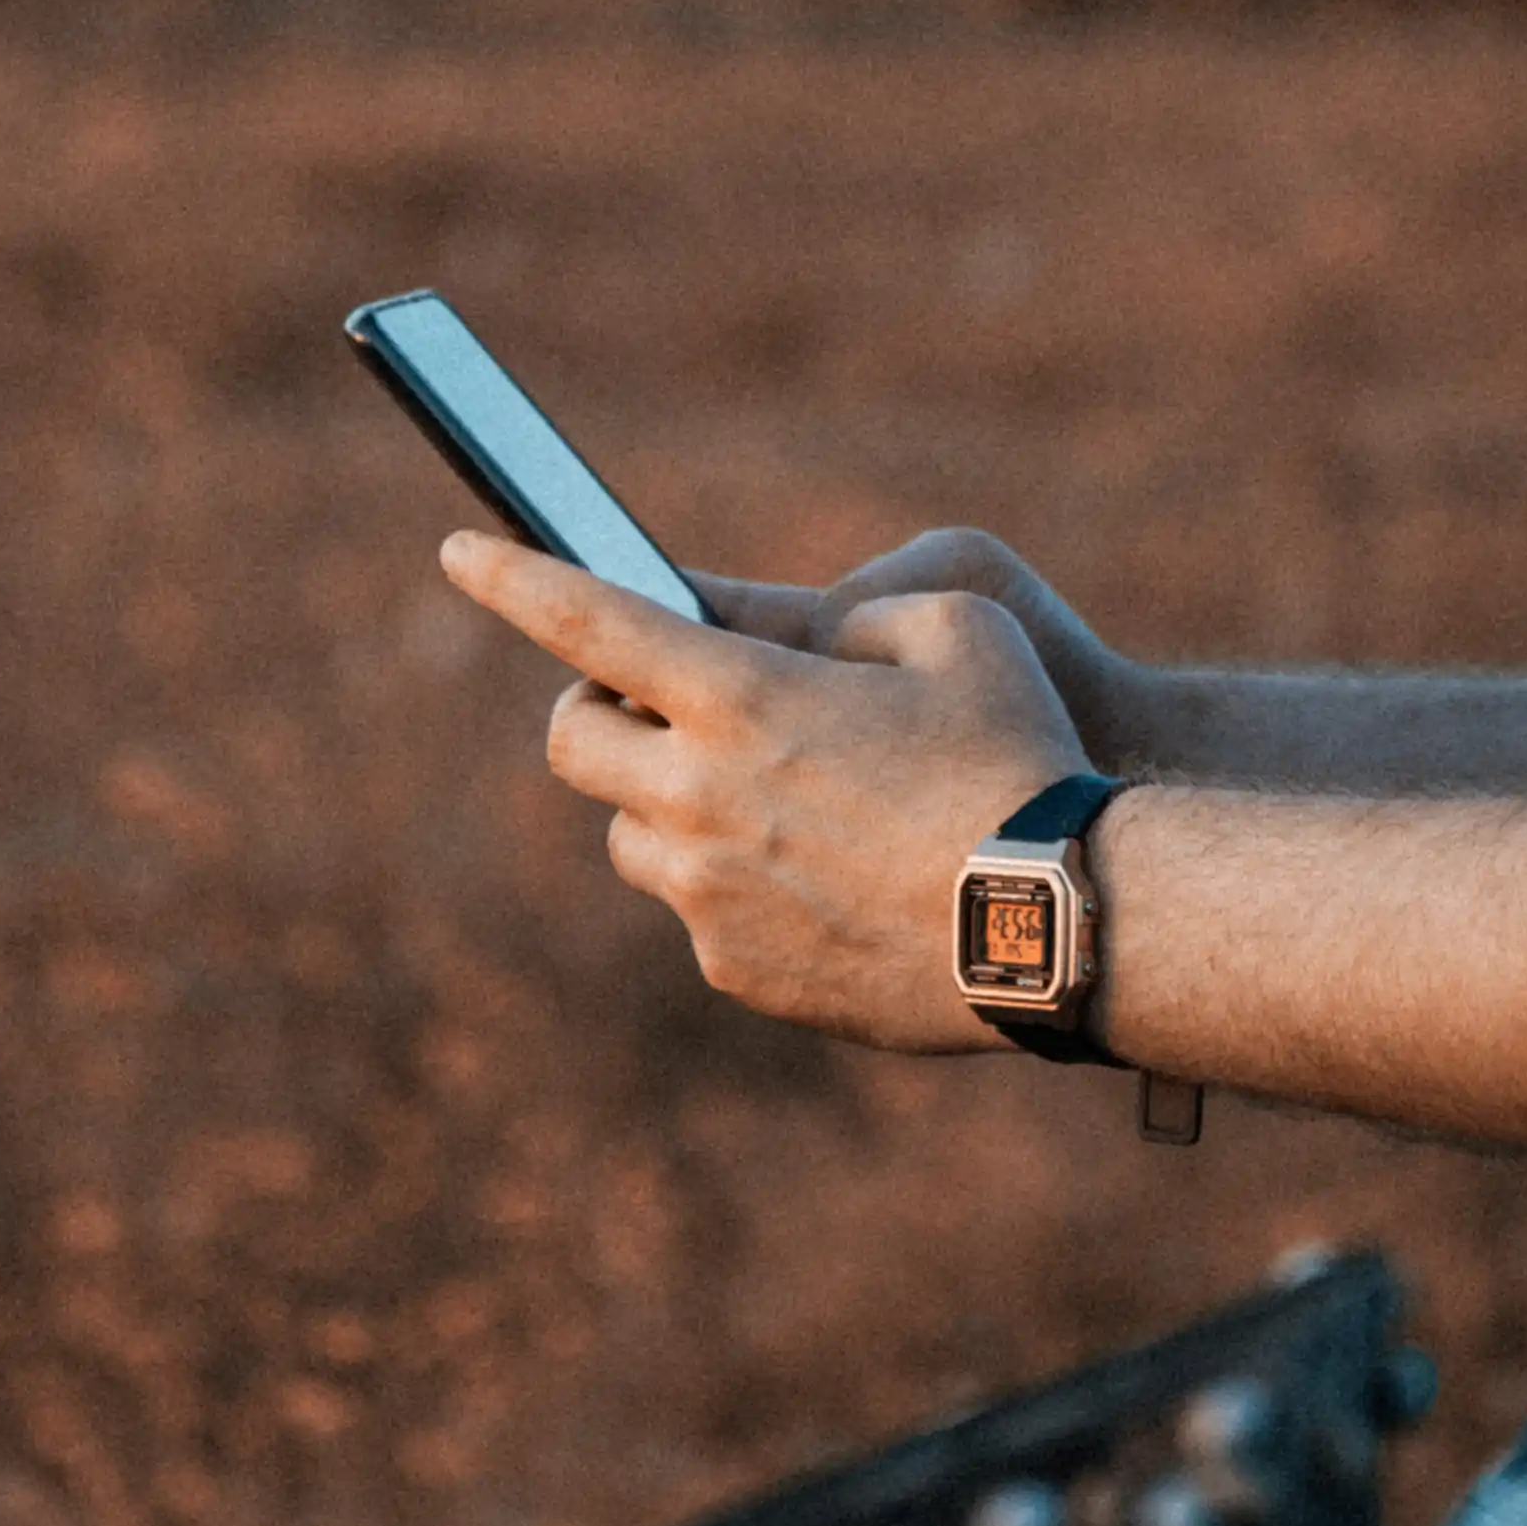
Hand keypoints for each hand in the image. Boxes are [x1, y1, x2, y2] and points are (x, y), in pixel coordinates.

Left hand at [441, 532, 1090, 1052]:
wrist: (1068, 927)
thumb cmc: (1023, 759)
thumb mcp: (957, 627)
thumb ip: (851, 618)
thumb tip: (795, 648)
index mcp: (739, 697)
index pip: (584, 621)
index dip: (510, 578)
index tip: (459, 552)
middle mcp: (697, 798)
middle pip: (573, 743)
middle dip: (598, 710)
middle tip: (654, 703)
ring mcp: (708, 896)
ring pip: (636, 839)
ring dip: (673, 809)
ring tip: (777, 808)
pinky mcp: (737, 973)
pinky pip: (702, 915)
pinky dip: (738, 888)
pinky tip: (829, 884)